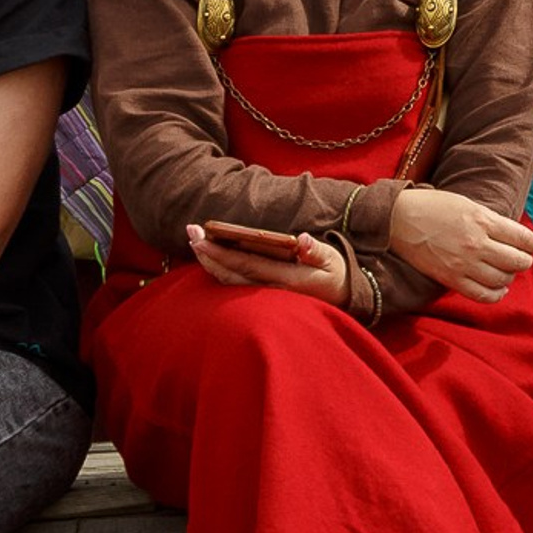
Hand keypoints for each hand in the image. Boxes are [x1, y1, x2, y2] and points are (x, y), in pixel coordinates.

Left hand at [184, 220, 348, 303]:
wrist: (343, 299)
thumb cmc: (335, 274)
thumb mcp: (332, 259)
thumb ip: (315, 250)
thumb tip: (301, 240)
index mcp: (288, 279)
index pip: (248, 265)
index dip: (222, 253)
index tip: (202, 239)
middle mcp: (272, 293)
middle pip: (231, 275)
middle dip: (208, 256)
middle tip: (190, 233)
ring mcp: (266, 299)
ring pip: (230, 283)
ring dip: (210, 264)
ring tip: (194, 241)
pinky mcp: (263, 299)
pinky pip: (235, 285)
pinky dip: (219, 271)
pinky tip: (209, 258)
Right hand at [390, 188, 532, 300]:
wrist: (399, 219)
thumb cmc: (434, 207)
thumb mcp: (467, 204)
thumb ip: (491, 220)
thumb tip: (513, 235)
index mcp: (482, 220)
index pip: (521, 237)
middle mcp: (476, 244)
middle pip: (516, 261)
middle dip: (523, 261)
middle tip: (522, 259)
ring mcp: (464, 264)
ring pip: (502, 279)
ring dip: (510, 277)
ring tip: (507, 272)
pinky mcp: (451, 279)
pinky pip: (483, 295)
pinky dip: (496, 294)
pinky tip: (498, 290)